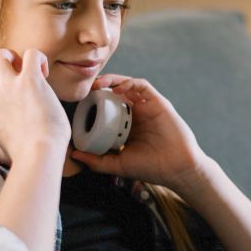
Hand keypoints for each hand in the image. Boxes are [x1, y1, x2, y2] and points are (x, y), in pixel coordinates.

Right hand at [0, 49, 70, 163]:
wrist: (38, 155)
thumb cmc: (27, 154)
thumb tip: (11, 116)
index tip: (5, 92)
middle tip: (18, 80)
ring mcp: (8, 86)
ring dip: (13, 58)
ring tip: (28, 73)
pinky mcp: (29, 81)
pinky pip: (31, 53)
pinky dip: (39, 59)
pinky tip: (44, 74)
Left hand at [70, 75, 209, 193]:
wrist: (176, 169)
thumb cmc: (151, 167)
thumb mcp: (118, 164)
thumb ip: (97, 161)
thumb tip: (74, 154)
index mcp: (127, 126)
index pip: (108, 108)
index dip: (94, 103)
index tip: (80, 104)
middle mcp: (137, 114)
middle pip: (116, 93)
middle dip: (100, 88)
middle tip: (85, 90)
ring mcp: (148, 107)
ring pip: (127, 86)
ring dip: (112, 81)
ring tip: (97, 84)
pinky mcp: (159, 103)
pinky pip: (143, 86)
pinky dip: (129, 83)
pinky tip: (117, 88)